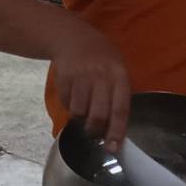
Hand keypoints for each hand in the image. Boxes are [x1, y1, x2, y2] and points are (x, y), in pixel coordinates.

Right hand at [50, 15, 131, 151]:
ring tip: (83, 113)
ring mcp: (81, 76)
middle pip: (98, 115)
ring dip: (80, 119)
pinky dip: (70, 107)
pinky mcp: (64, 78)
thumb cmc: (101, 58)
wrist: (73, 37)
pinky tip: (73, 98)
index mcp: (119, 75)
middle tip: (94, 133)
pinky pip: (67, 104)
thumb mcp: (117, 69)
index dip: (117, 131)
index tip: (113, 148)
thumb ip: (118, 95)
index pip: (120, 109)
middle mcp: (101, 76)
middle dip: (95, 130)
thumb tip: (116, 129)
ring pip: (80, 112)